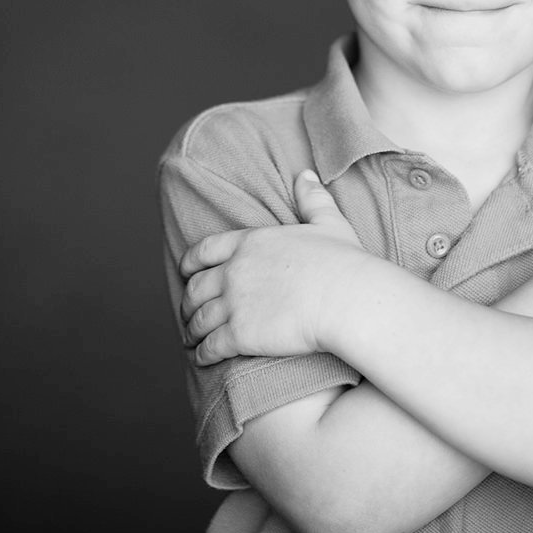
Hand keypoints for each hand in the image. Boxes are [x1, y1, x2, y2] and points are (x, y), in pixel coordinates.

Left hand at [179, 170, 369, 365]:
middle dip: (188, 302)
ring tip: (192, 340)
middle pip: (196, 287)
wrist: (348, 299)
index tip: (185, 271)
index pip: (205, 250)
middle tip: (188, 312)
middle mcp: (234, 270)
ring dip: (191, 330)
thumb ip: (312, 199)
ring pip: (199, 319)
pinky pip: (210, 346)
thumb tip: (306, 175)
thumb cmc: (345, 263)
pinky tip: (202, 358)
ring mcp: (234, 303)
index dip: (190, 263)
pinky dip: (202, 353)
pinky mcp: (239, 335)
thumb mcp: (328, 222)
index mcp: (250, 242)